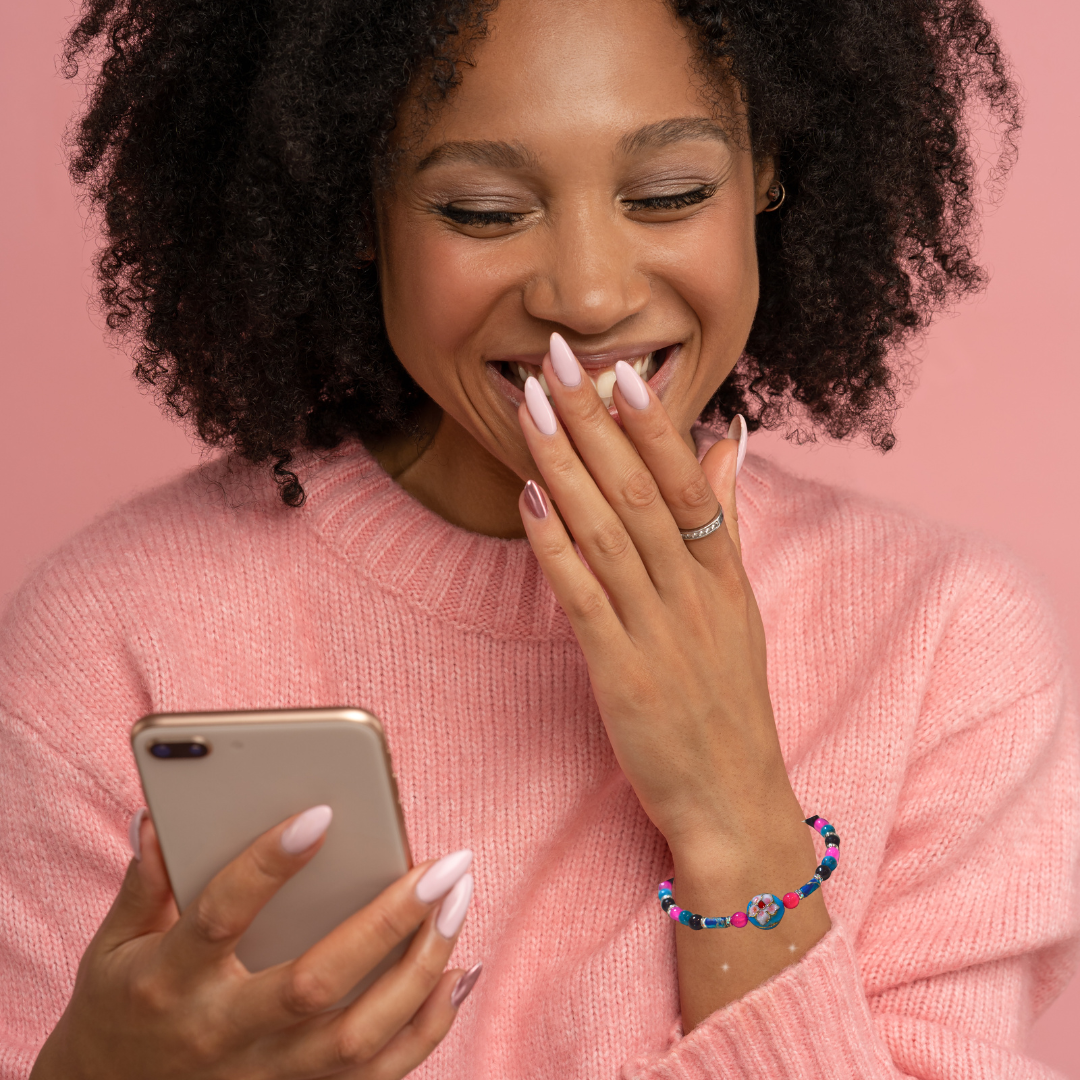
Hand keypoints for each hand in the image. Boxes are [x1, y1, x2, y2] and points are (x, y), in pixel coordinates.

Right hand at [32, 809, 478, 1079]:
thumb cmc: (119, 1011)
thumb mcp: (110, 948)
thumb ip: (143, 884)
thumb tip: (162, 815)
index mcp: (168, 983)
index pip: (220, 918)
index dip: (268, 864)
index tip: (323, 812)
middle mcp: (220, 1035)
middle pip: (313, 983)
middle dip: (387, 922)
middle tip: (443, 865)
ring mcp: (263, 1077)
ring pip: (357, 1036)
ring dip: (420, 968)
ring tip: (459, 902)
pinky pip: (377, 1076)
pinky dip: (426, 1028)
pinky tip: (457, 974)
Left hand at [517, 337, 795, 848]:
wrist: (735, 802)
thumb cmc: (731, 703)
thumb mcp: (739, 606)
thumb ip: (727, 520)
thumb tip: (731, 440)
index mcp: (722, 576)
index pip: (687, 481)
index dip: (651, 424)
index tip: (619, 369)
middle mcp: (693, 594)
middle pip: (640, 493)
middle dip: (593, 422)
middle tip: (555, 360)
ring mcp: (658, 633)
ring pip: (608, 533)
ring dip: (566, 466)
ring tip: (531, 409)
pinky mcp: (623, 675)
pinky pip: (584, 598)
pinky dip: (556, 547)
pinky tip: (531, 499)